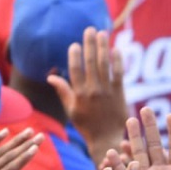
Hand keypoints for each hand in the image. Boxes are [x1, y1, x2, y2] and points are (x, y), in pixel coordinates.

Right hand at [47, 27, 126, 165]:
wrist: (107, 140)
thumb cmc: (87, 126)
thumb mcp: (71, 110)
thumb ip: (63, 91)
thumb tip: (50, 76)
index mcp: (78, 94)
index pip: (75, 70)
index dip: (74, 56)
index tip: (75, 44)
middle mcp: (93, 91)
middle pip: (91, 63)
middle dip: (90, 44)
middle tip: (90, 30)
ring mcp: (107, 92)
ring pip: (105, 65)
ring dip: (103, 47)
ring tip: (102, 34)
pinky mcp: (120, 95)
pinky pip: (119, 74)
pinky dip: (118, 61)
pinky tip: (117, 49)